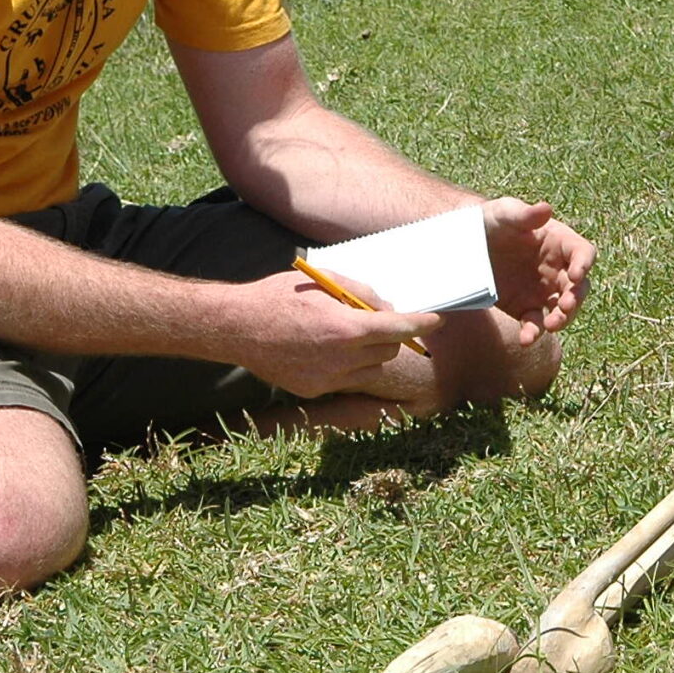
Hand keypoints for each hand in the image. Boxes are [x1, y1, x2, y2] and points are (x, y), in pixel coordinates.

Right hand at [232, 271, 441, 398]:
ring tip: (344, 333)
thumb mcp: (323, 282)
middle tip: (377, 320)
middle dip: (391, 335)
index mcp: (345, 327)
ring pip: (370, 367)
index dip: (422, 323)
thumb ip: (360, 292)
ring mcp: (327, 378)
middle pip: (389, 350)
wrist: (236, 327)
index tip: (437, 319)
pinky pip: (346, 378)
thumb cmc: (278, 297)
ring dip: (370, 351)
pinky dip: (346, 364)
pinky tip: (322, 348)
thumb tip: (385, 305)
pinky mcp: (314, 391)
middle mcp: (340, 358)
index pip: (399, 328)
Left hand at [481, 197, 594, 343]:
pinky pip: (536, 323)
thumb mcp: (504, 212)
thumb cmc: (491, 221)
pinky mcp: (526, 308)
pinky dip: (533, 333)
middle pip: (579, 287)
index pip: (583, 253)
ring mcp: (544, 291)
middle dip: (576, 298)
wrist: (465, 244)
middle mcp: (557, 269)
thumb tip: (546, 209)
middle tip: (566, 306)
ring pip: (563, 310)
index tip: (577, 274)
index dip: (584, 263)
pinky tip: (525, 338)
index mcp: (559, 242)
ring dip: (562, 319)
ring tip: (550, 325)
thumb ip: (524, 214)